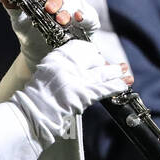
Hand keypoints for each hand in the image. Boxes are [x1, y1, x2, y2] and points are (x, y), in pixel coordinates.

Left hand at [0, 0, 100, 67]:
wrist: (41, 54)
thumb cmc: (31, 32)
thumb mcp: (20, 21)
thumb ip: (12, 7)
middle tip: (48, 8)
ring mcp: (75, 7)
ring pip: (74, 2)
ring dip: (67, 10)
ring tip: (61, 20)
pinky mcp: (87, 21)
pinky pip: (90, 16)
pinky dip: (86, 16)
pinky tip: (79, 18)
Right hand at [11, 38, 132, 144]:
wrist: (34, 112)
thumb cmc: (39, 95)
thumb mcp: (47, 71)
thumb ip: (63, 65)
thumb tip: (83, 64)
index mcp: (57, 56)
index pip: (81, 47)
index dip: (91, 53)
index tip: (96, 57)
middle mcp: (68, 63)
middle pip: (94, 59)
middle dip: (103, 63)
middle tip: (112, 65)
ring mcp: (77, 78)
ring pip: (102, 72)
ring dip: (115, 72)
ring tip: (125, 71)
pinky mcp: (84, 94)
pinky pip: (105, 88)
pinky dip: (116, 86)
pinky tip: (125, 84)